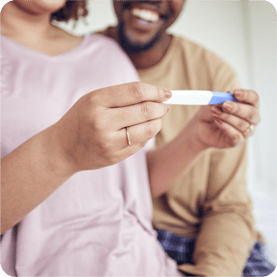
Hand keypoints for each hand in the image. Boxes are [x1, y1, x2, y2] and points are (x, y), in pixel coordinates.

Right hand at [53, 82, 170, 171]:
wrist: (63, 148)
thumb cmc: (81, 119)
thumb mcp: (94, 100)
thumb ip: (122, 96)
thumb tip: (155, 96)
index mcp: (96, 101)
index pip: (135, 92)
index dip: (156, 91)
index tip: (166, 93)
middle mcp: (102, 122)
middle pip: (145, 111)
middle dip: (160, 107)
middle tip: (163, 106)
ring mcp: (109, 142)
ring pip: (148, 129)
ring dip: (157, 122)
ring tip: (156, 118)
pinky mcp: (114, 157)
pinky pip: (141, 143)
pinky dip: (147, 134)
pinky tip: (143, 130)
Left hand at [193, 89, 259, 148]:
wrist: (199, 127)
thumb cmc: (209, 113)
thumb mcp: (212, 103)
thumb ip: (220, 99)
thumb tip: (227, 95)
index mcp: (248, 105)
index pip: (254, 98)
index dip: (247, 95)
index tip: (236, 92)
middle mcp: (250, 119)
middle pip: (252, 113)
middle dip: (238, 108)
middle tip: (224, 105)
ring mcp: (245, 131)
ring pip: (243, 125)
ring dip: (227, 117)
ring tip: (214, 113)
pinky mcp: (237, 141)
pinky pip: (236, 136)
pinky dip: (226, 128)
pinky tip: (217, 122)